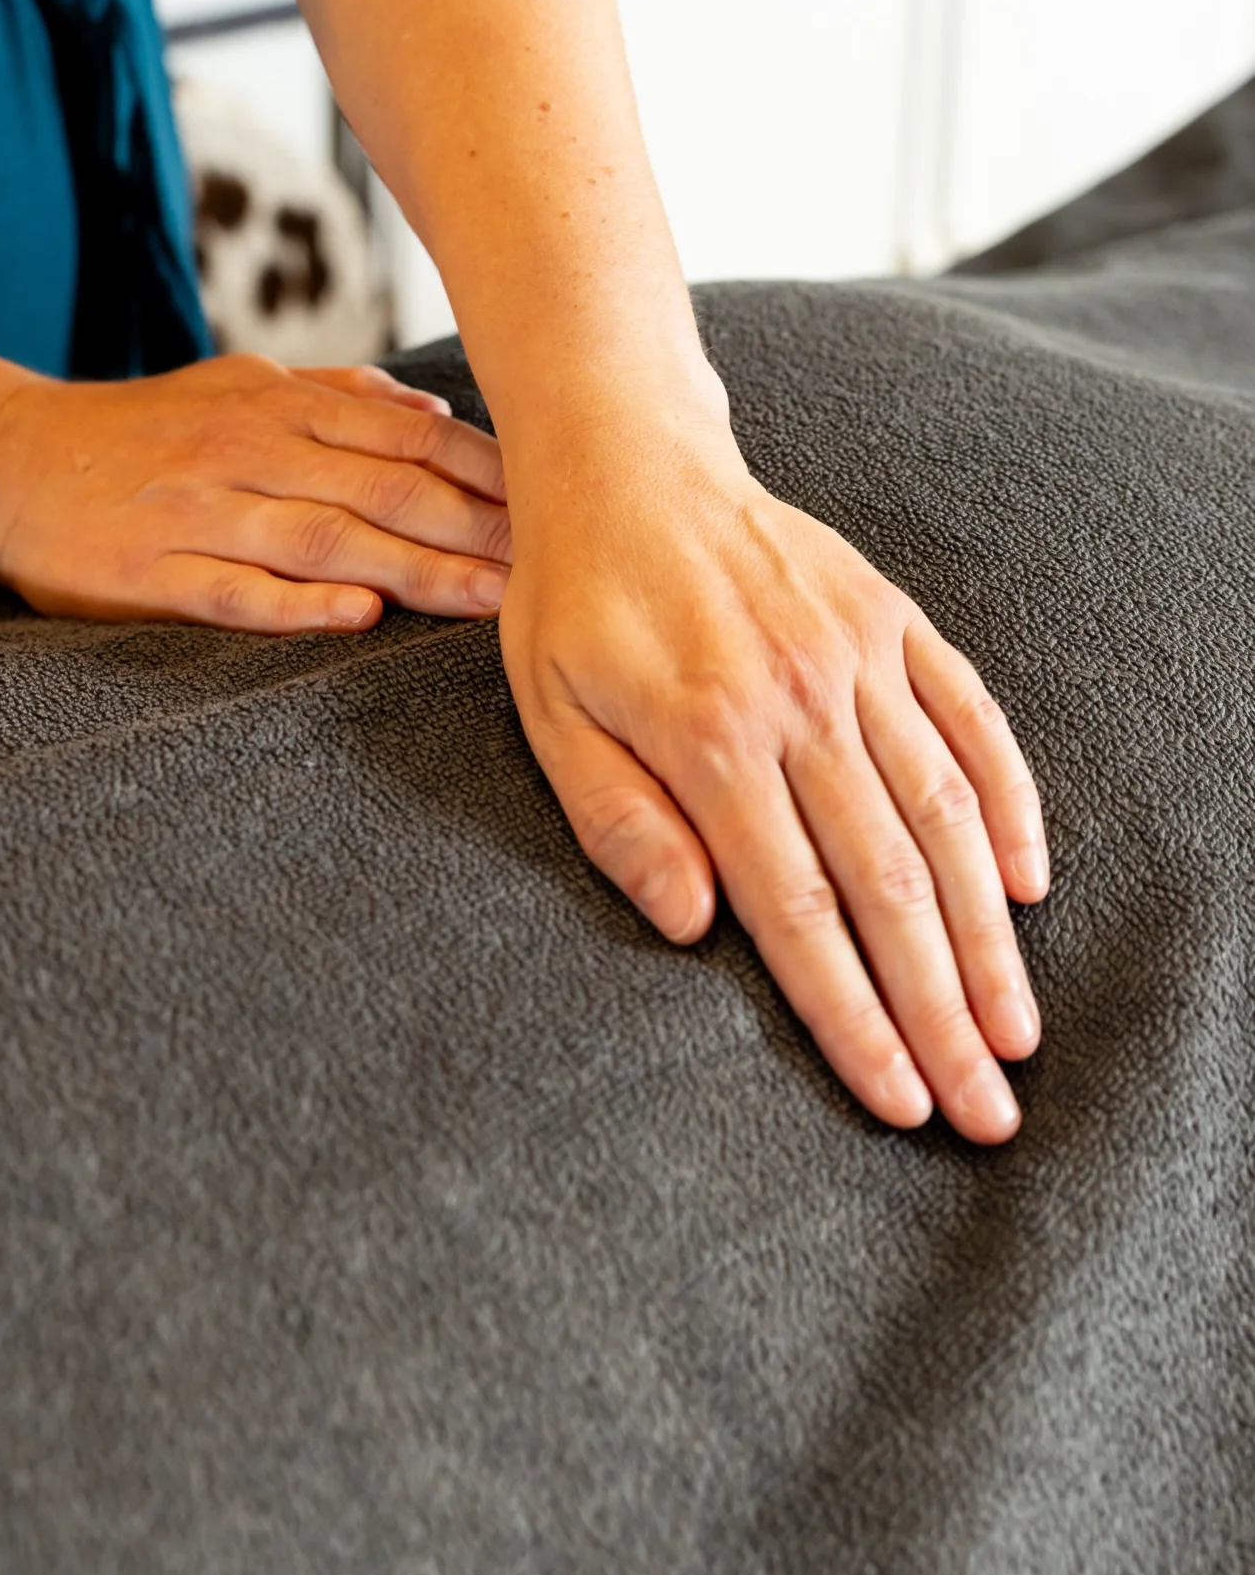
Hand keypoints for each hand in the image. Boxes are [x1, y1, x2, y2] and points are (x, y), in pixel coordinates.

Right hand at [0, 354, 509, 632]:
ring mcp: (199, 512)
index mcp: (277, 407)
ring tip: (490, 602)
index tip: (561, 505)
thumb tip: (430, 407)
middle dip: (477, 529)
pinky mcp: (148, 572)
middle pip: (384, 489)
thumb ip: (334, 396)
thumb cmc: (138, 431)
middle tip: (556, 567)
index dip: (487, 473)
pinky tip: (355, 615)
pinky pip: (231, 591)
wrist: (6, 459)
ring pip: (325, 538)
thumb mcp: (236, 388)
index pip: (407, 437)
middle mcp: (248, 452)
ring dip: (416, 570)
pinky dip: (295, 603)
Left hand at [499, 401, 1048, 1143]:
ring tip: (1018, 1032)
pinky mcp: (892, 619)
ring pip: (946, 816)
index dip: (853, 1017)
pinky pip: (972, 718)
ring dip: (988, 935)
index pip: (798, 909)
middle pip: (889, 885)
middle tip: (987, 1112)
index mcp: (707, 734)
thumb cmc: (575, 602)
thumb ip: (618, 824)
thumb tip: (695, 927)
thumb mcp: (549, 715)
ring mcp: (858, 654)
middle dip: (942, 1012)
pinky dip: (1008, 803)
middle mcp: (799, 697)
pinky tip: (1025, 886)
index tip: (900, 1103)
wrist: (628, 461)